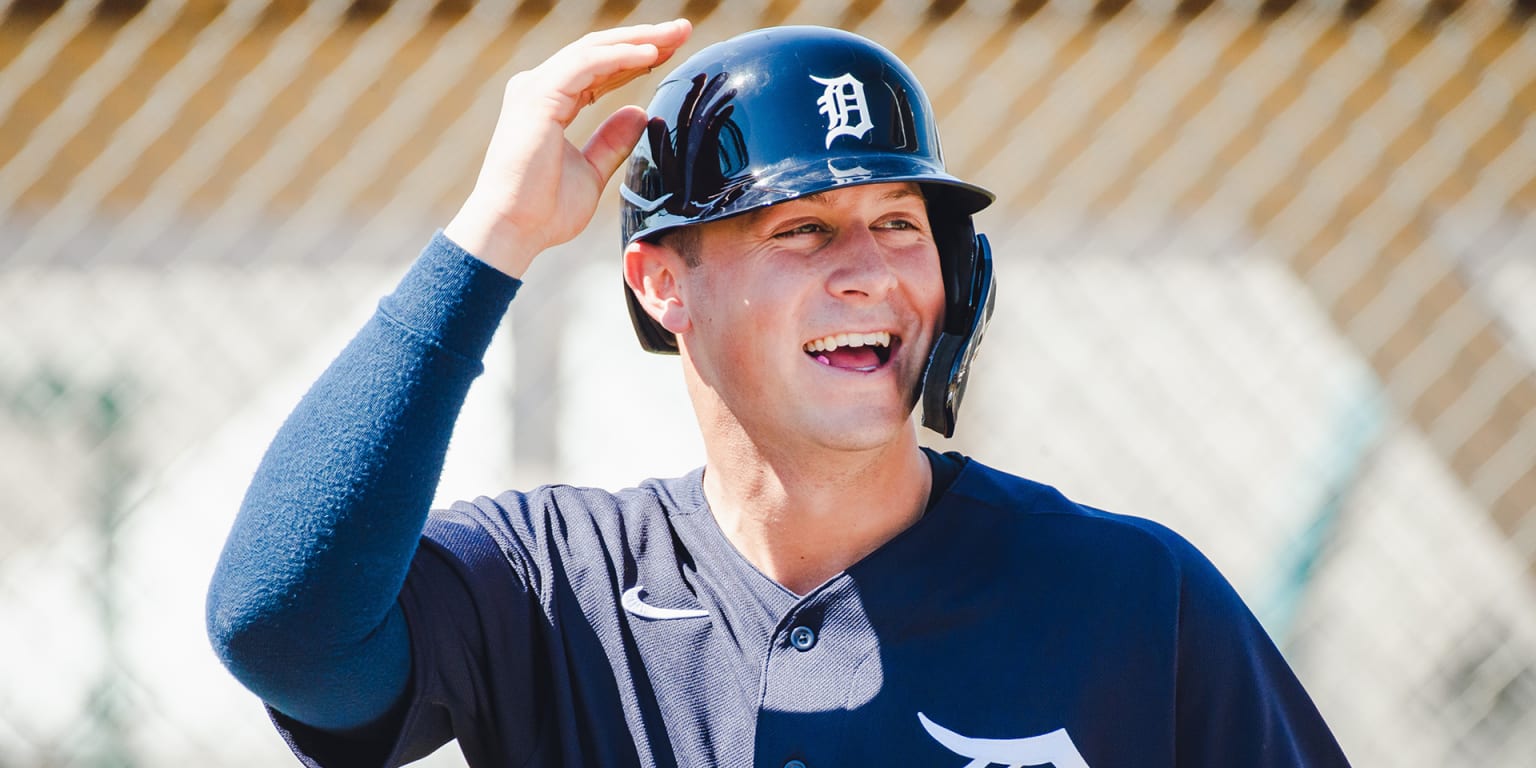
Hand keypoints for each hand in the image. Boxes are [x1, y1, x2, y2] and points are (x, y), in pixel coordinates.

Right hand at [445, 19, 691, 277]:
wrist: (513, 230)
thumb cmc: (543, 211)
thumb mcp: (591, 172)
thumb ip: (612, 142)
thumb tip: (639, 113)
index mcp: (550, 102)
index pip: (600, 69)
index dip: (636, 57)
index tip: (673, 53)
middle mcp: (540, 88)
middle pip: (599, 52)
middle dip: (643, 38)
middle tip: (682, 30)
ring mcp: (536, 88)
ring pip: (594, 50)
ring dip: (637, 39)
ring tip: (674, 36)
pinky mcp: (539, 95)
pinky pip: (586, 64)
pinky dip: (620, 56)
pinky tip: (650, 53)